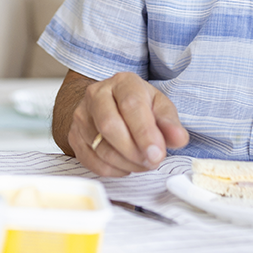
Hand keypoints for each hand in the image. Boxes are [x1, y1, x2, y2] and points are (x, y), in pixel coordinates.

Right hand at [67, 72, 188, 176]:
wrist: (109, 104)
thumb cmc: (138, 106)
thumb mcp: (159, 107)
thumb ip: (170, 123)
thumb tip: (178, 138)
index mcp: (122, 82)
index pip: (130, 106)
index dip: (144, 133)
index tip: (157, 154)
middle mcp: (96, 94)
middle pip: (109, 126)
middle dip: (134, 151)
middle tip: (152, 161)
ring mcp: (81, 115)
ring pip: (101, 147)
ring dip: (127, 163)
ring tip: (143, 162)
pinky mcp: (74, 135)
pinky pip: (92, 161)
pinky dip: (113, 170)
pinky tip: (126, 164)